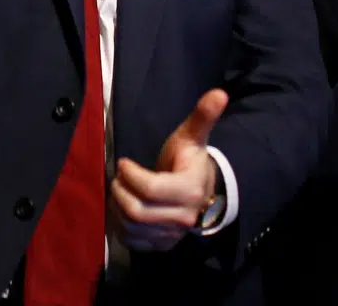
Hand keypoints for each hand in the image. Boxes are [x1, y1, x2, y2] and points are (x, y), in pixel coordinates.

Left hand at [111, 89, 226, 250]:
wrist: (199, 191)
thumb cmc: (188, 160)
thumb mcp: (192, 136)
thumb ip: (202, 116)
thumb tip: (219, 93)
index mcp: (190, 189)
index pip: (149, 188)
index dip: (129, 174)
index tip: (124, 162)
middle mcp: (183, 217)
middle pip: (136, 210)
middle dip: (120, 190)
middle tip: (118, 177)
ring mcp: (173, 234)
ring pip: (131, 226)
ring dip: (118, 206)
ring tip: (120, 190)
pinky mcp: (163, 245)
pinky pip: (133, 242)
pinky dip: (122, 227)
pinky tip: (125, 208)